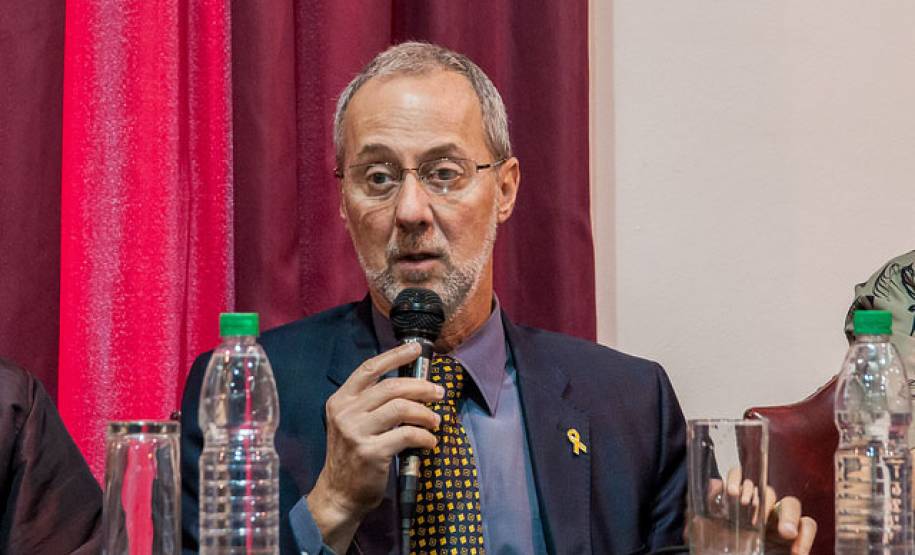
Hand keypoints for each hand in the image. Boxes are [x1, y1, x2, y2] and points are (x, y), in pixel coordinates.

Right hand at [306, 343, 444, 551]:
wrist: (339, 494)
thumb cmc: (353, 454)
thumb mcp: (352, 422)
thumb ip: (372, 403)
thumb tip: (412, 383)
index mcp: (340, 400)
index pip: (369, 369)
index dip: (395, 356)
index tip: (416, 349)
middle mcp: (346, 413)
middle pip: (391, 387)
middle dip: (421, 387)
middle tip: (439, 393)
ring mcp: (356, 432)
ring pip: (401, 408)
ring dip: (425, 413)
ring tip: (436, 420)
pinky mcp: (371, 452)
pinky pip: (407, 435)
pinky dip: (425, 437)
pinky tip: (430, 442)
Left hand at [691, 468, 816, 554]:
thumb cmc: (719, 550)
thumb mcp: (706, 531)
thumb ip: (705, 509)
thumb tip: (714, 483)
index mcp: (739, 504)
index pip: (741, 479)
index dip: (737, 478)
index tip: (731, 492)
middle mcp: (760, 510)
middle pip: (768, 490)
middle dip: (764, 498)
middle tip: (757, 518)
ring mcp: (779, 523)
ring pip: (792, 503)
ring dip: (790, 515)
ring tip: (785, 532)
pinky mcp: (796, 539)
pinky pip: (808, 526)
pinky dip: (805, 537)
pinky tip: (796, 552)